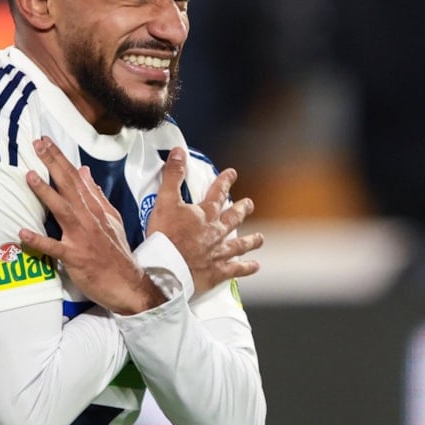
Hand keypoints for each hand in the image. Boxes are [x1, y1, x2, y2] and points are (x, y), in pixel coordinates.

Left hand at [19, 137, 164, 314]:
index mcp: (95, 209)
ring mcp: (82, 237)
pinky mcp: (75, 257)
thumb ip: (96, 195)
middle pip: (69, 186)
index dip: (60, 159)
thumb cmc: (116, 252)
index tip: (46, 141)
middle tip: (37, 143)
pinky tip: (23, 232)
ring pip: (62, 210)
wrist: (129, 284)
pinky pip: (54, 248)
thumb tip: (83, 171)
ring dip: (45, 193)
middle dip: (53, 163)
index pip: (76, 178)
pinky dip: (39, 240)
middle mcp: (88, 219)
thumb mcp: (111, 219)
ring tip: (29, 176)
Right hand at [148, 147, 262, 295]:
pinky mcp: (217, 272)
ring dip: (251, 240)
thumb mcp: (165, 201)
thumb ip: (172, 176)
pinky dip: (246, 268)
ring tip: (260, 238)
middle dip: (242, 209)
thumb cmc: (165, 237)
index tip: (232, 174)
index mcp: (205, 214)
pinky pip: (236, 269)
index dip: (225, 181)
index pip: (217, 193)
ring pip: (239, 244)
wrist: (168, 268)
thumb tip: (178, 152)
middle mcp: (216, 232)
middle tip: (249, 204)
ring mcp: (219, 253)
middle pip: (233, 218)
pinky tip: (255, 266)